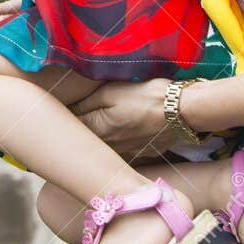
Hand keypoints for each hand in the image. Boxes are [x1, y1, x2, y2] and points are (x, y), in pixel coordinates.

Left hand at [69, 79, 188, 161]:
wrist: (183, 110)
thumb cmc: (146, 96)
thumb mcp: (111, 91)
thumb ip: (87, 102)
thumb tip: (70, 109)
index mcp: (100, 129)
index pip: (75, 128)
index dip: (67, 119)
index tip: (61, 113)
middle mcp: (111, 146)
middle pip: (90, 140)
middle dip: (81, 131)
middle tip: (75, 119)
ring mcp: (129, 152)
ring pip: (106, 148)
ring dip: (100, 139)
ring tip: (103, 123)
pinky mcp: (144, 152)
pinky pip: (125, 150)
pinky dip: (120, 143)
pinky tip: (123, 132)